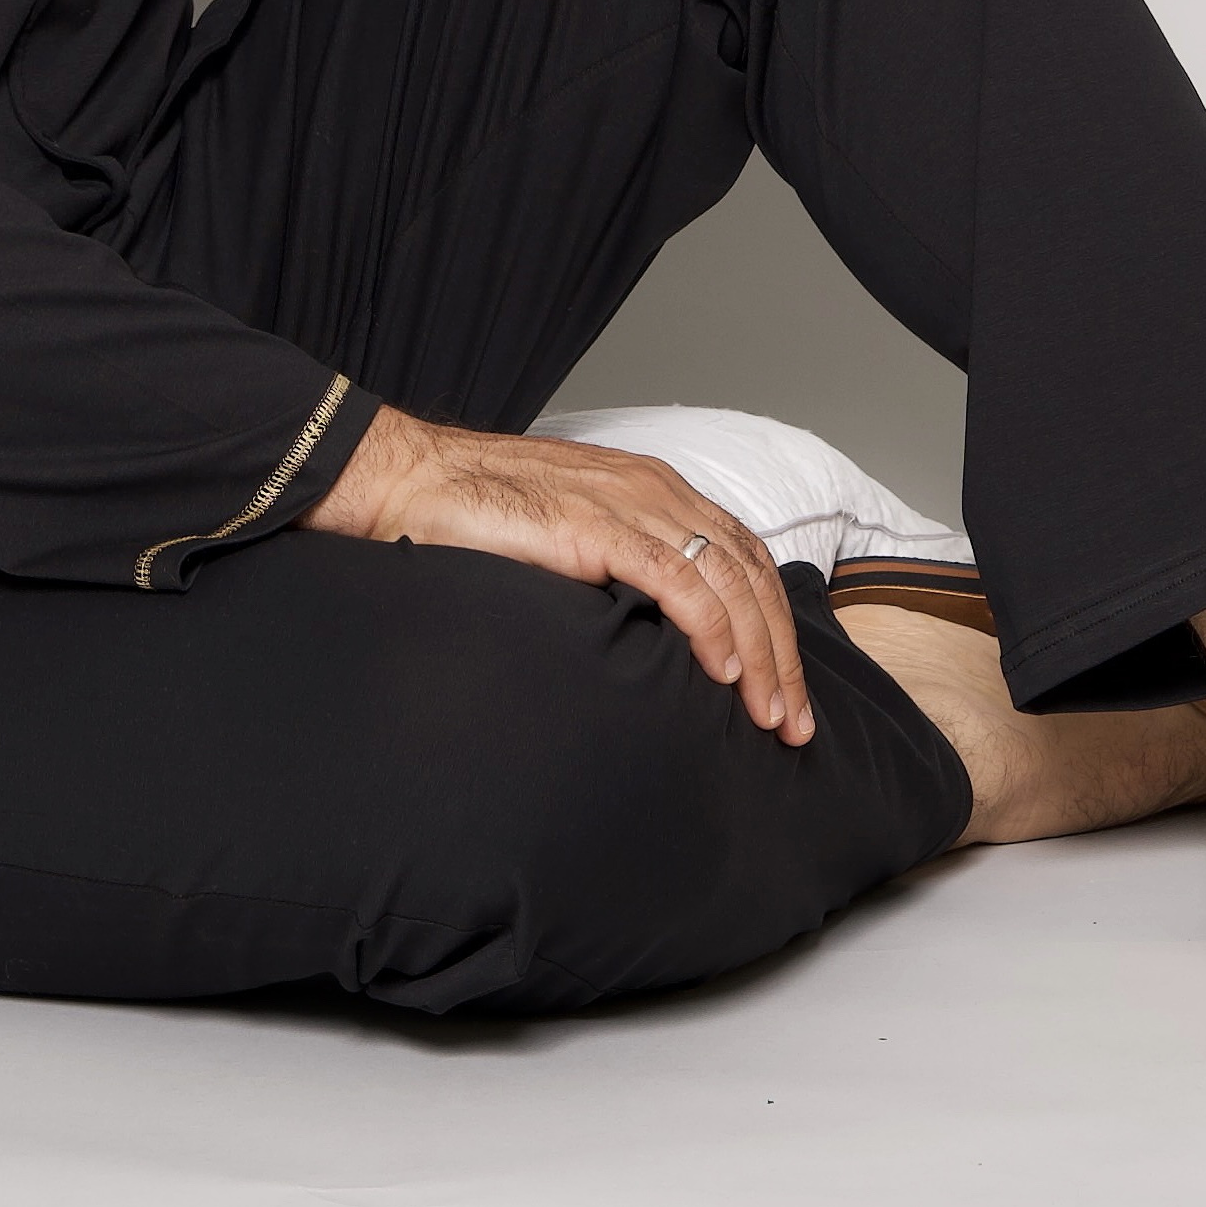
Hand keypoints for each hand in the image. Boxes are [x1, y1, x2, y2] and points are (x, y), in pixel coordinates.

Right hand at [305, 406, 814, 741]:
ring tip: (769, 715)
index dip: (774, 626)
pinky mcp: (594, 525)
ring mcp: (626, 504)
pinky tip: (721, 672)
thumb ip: (617, 573)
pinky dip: (709, 626)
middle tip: (793, 724)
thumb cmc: (479, 518)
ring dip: (758, 654)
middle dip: (781, 653)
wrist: (412, 481)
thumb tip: (656, 644)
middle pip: (748, 573)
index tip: (784, 692)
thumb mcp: (571, 543)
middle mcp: (653, 490)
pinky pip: (675, 578)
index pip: (742, 558)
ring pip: (725, 579)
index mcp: (654, 490)